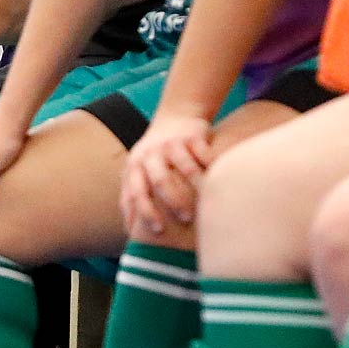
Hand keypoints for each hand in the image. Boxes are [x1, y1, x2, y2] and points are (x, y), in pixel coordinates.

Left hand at [120, 112, 211, 235]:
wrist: (175, 115)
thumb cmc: (156, 156)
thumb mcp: (137, 169)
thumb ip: (134, 195)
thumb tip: (128, 232)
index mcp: (134, 166)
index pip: (135, 192)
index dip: (144, 212)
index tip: (156, 231)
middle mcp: (150, 155)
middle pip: (159, 181)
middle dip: (171, 202)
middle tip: (183, 221)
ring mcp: (171, 145)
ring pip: (184, 169)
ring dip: (195, 188)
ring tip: (204, 207)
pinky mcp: (192, 137)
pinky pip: (204, 154)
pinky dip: (211, 169)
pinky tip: (220, 184)